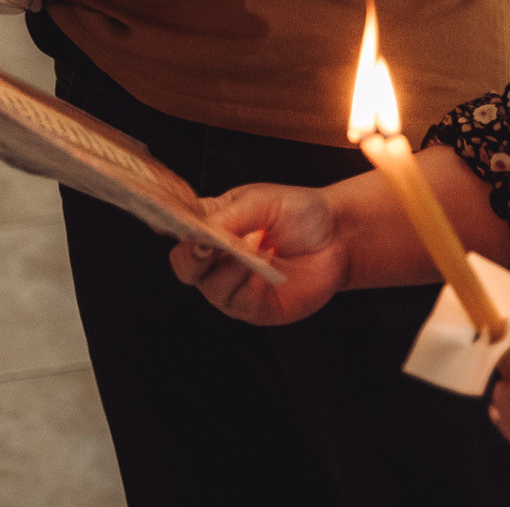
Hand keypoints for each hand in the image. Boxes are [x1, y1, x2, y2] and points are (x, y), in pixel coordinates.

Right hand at [170, 183, 351, 325]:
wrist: (338, 237)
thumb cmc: (298, 213)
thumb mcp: (259, 201)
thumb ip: (226, 216)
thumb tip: (197, 231)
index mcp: (212, 225)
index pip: (177, 230)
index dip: (171, 229)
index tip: (177, 226)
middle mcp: (217, 258)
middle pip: (184, 266)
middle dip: (192, 256)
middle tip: (210, 243)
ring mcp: (233, 285)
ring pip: (209, 286)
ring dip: (230, 267)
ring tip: (256, 247)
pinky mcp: (253, 308)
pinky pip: (238, 302)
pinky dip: (250, 283)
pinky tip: (267, 267)